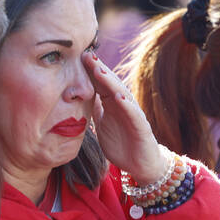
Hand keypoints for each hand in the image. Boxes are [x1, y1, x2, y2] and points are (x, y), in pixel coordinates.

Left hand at [82, 52, 168, 184]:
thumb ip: (94, 109)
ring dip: (111, 82)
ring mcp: (133, 114)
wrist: (140, 165)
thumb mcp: (102, 124)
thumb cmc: (122, 145)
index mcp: (112, 104)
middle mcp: (123, 105)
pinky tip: (119, 97)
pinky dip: (126, 105)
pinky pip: (133, 114)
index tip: (77, 57)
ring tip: (99, 70)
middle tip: (86, 55)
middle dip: (99, 69)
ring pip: (121, 94)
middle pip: (110, 84)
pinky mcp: (141, 127)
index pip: (100, 83)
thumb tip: (80, 96)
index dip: (90, 70)